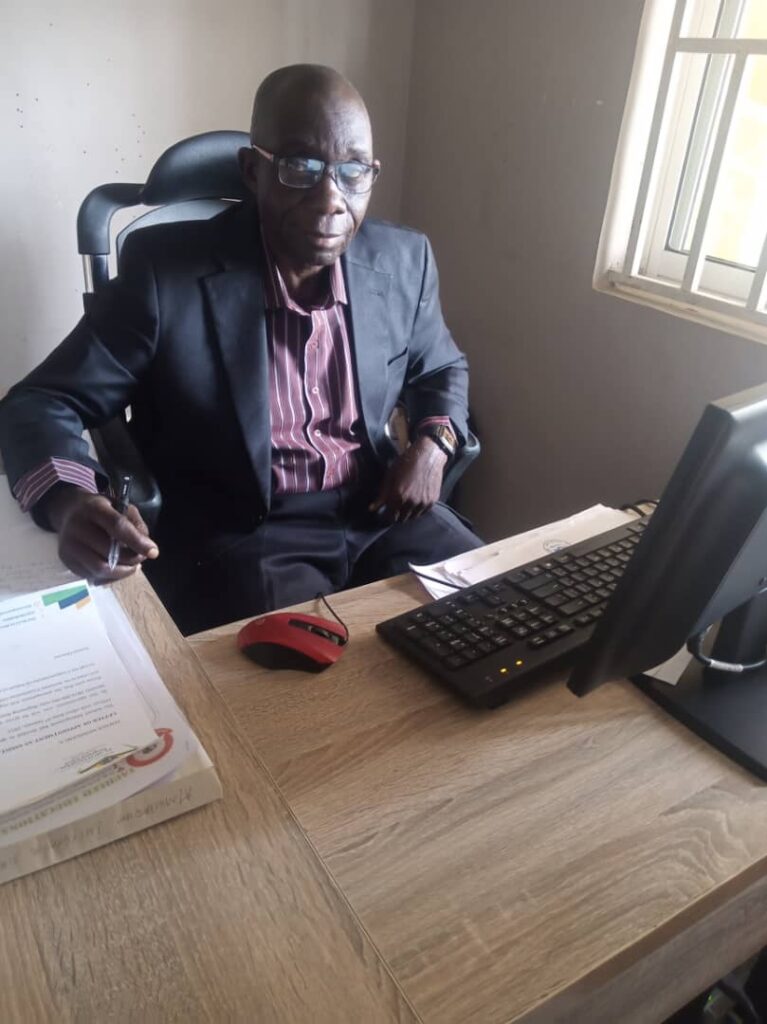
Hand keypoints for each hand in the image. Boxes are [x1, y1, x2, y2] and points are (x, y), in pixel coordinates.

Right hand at [42, 484, 159, 582]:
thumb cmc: (100, 509)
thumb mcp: (120, 505)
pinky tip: (118, 568)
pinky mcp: (67, 561)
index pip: (117, 527)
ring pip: (100, 569)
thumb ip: (135, 523)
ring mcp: (69, 546)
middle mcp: (77, 528)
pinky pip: (92, 576)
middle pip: (108, 553)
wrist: (68, 512)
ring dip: (122, 572)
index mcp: (93, 509)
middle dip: (131, 559)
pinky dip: (110, 577)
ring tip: (132, 566)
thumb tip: (146, 546)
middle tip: (142, 557)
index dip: (137, 542)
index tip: (153, 552)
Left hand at [369, 436, 447, 521]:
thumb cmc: (406, 463)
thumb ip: (382, 495)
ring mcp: (423, 503)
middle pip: (401, 519)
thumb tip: (373, 509)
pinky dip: (417, 510)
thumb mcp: (390, 476)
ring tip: (404, 505)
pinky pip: (423, 512)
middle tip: (394, 508)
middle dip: (396, 516)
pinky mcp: (432, 501)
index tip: (384, 514)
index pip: (390, 517)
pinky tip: (414, 502)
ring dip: (407, 514)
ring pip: (412, 517)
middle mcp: (411, 502)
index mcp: (398, 496)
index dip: (385, 517)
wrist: (428, 455)